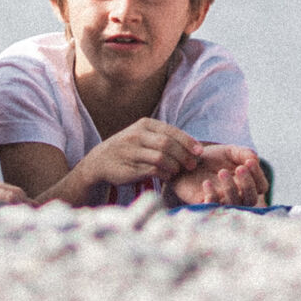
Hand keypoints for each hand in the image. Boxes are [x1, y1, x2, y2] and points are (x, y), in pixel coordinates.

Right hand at [71, 118, 203, 195]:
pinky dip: (165, 174)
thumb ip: (163, 137)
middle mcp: (137, 136)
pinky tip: (168, 176)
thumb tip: (193, 145)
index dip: (188, 141)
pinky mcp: (130, 168)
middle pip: (168, 144)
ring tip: (178, 171)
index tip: (200, 151)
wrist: (100, 161)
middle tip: (192, 165)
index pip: (171, 131)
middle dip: (184, 155)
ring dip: (175, 166)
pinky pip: (154, 170)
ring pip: (161, 158)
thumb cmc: (129, 148)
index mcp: (144, 125)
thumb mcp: (143, 135)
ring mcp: (132, 152)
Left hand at [171, 144, 266, 205]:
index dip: (258, 176)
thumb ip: (244, 153)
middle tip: (239, 168)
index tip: (249, 161)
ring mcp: (222, 202)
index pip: (261, 186)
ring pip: (234, 204)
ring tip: (221, 171)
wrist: (186, 162)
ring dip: (231, 188)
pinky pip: (212, 207)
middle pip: (251, 199)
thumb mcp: (230, 151)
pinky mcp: (205, 204)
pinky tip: (206, 182)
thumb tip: (255, 159)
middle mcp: (237, 195)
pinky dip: (212, 196)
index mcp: (246, 183)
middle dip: (248, 184)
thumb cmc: (211, 158)